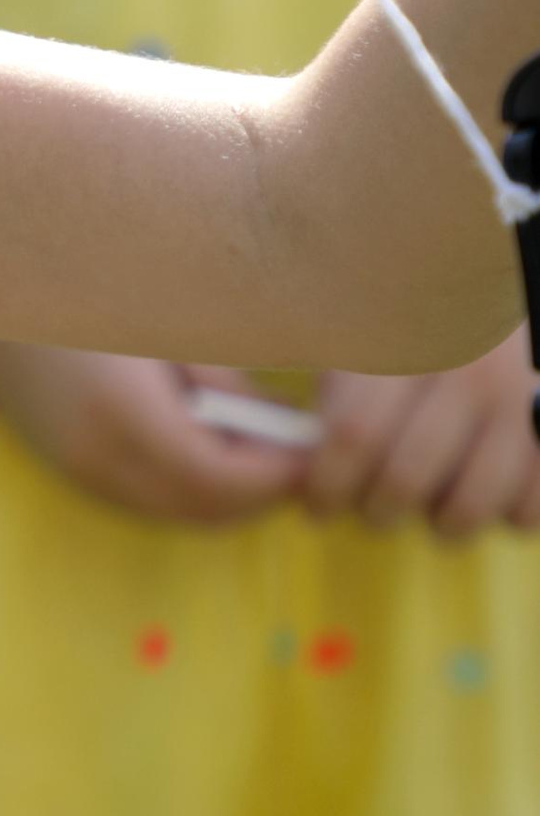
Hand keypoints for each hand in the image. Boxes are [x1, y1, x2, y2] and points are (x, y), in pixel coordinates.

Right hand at [0, 335, 305, 523]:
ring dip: (231, 495)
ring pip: (182, 514)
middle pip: (204, 509)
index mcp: (120, 408)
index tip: (312, 445)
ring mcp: (84, 472)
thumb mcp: (167, 321)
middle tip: (299, 451)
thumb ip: (225, 377)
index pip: (218, 477)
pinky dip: (196, 489)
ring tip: (261, 445)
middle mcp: (98, 455)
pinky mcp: (78, 476)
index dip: (274, 473)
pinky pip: (154, 503)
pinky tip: (212, 443)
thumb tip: (284, 428)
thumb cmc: (85, 289)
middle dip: (262, 492)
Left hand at [301, 330, 539, 537]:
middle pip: (407, 479)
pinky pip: (529, 507)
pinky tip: (484, 492)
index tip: (318, 505)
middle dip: (377, 512)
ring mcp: (517, 404)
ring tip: (429, 509)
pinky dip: (505, 517)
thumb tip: (298, 464)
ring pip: (471, 505)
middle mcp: (467, 374)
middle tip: (372, 509)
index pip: (354, 435)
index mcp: (407, 344)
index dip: (327, 484)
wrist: (502, 291)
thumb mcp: (368, 333)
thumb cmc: (419, 324)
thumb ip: (336, 391)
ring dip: (441, 524)